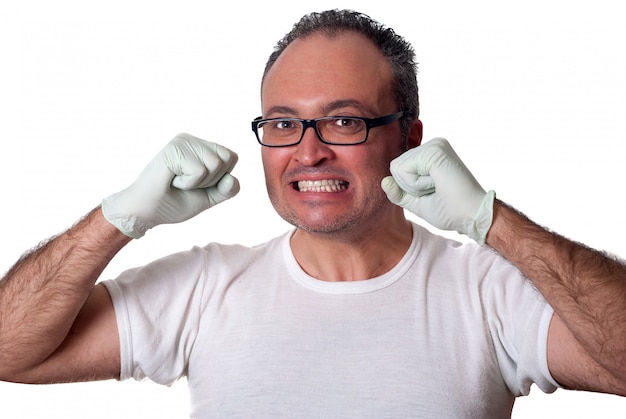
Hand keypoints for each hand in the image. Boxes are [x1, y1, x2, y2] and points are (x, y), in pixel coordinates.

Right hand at [102, 133, 239, 237]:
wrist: (148, 212)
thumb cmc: (174, 202)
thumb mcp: (210, 197)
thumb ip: (227, 189)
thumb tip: (231, 178)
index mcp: (202, 147)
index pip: (232, 157)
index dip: (220, 179)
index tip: (197, 184)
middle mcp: (193, 140)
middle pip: (227, 159)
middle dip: (211, 180)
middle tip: (186, 183)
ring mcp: (183, 141)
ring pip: (215, 164)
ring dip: (198, 183)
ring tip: (178, 181)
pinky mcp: (175, 148)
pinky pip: (200, 171)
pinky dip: (188, 183)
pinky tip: (171, 180)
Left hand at [381, 137, 494, 243]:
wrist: (471, 217)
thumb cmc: (450, 211)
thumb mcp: (416, 202)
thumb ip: (399, 192)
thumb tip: (384, 181)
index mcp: (430, 155)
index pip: (398, 169)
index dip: (409, 188)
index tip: (434, 192)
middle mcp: (432, 146)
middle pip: (395, 167)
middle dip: (410, 187)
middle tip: (436, 190)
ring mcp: (434, 146)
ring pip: (398, 168)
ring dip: (414, 186)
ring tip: (438, 187)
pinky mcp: (434, 151)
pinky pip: (404, 170)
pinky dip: (417, 185)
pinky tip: (438, 184)